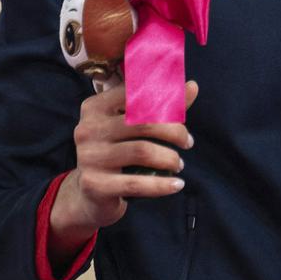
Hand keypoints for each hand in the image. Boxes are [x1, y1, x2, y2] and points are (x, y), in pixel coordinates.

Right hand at [48, 81, 197, 260]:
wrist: (89, 194)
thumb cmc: (116, 152)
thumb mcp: (133, 127)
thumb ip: (161, 106)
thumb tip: (193, 85)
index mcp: (96, 107)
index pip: (137, 96)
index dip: (165, 103)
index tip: (183, 117)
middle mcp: (88, 129)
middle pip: (143, 123)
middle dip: (174, 131)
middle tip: (187, 142)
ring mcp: (89, 157)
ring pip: (142, 151)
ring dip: (170, 158)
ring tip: (179, 164)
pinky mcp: (94, 184)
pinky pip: (136, 183)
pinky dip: (161, 185)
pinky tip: (177, 184)